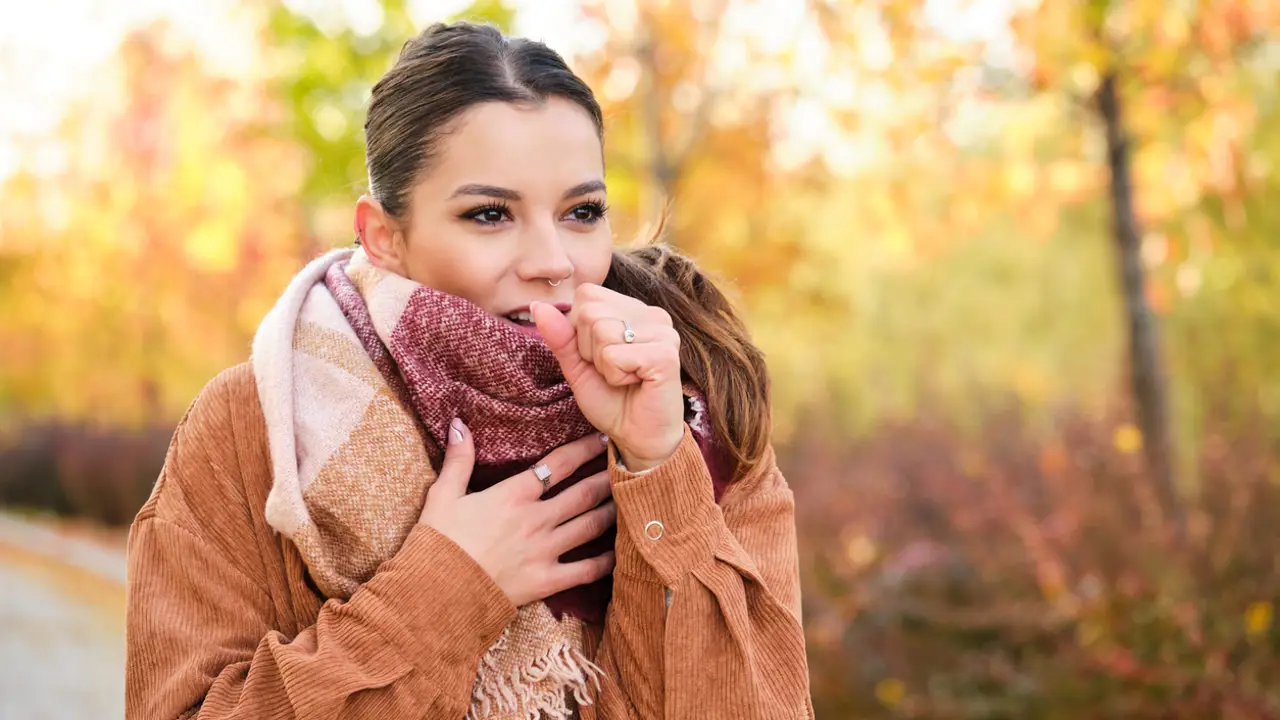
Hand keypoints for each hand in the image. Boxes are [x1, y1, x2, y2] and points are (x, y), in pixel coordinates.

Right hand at [418, 419, 615, 606]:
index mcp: (513, 495)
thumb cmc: (438, 542)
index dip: (583, 449)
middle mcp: (536, 519)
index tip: (602, 438)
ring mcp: (545, 550)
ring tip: (629, 501)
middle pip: (583, 493)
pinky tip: (621, 552)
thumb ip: (458, 458)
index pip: (558, 464)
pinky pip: (586, 571)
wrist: (437, 593)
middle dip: (608, 478)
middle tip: (630, 467)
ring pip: (590, 525)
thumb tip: (458, 423)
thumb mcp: (443, 495)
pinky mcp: (548, 581)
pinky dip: (607, 561)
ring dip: (611, 511)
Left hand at [532, 286, 684, 471]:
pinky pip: (615, 355)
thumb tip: (536, 306)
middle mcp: (652, 314)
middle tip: (614, 370)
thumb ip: (560, 335)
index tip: (601, 356)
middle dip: (590, 349)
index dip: (580, 331)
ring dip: (603, 365)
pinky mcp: (665, 354)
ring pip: (601, 332)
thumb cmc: (612, 400)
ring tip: (625, 377)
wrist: (637, 437)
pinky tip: (635, 383)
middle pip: (590, 312)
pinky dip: (616, 376)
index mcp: (633, 309)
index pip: (586, 294)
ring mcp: (663, 332)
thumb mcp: (577, 365)